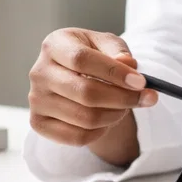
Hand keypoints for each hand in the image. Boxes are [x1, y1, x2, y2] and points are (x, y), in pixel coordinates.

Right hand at [28, 29, 157, 164]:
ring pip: (85, 118)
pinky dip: (100, 132)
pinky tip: (107, 119)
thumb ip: (118, 51)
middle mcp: (39, 72)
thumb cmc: (91, 55)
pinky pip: (76, 137)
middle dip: (122, 98)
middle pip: (85, 93)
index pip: (82, 60)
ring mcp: (36, 100)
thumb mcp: (106, 44)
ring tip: (125, 106)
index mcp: (54, 45)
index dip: (114, 73)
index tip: (140, 82)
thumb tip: (128, 65)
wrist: (71, 74)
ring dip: (115, 115)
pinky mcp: (38, 123)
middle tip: (145, 98)